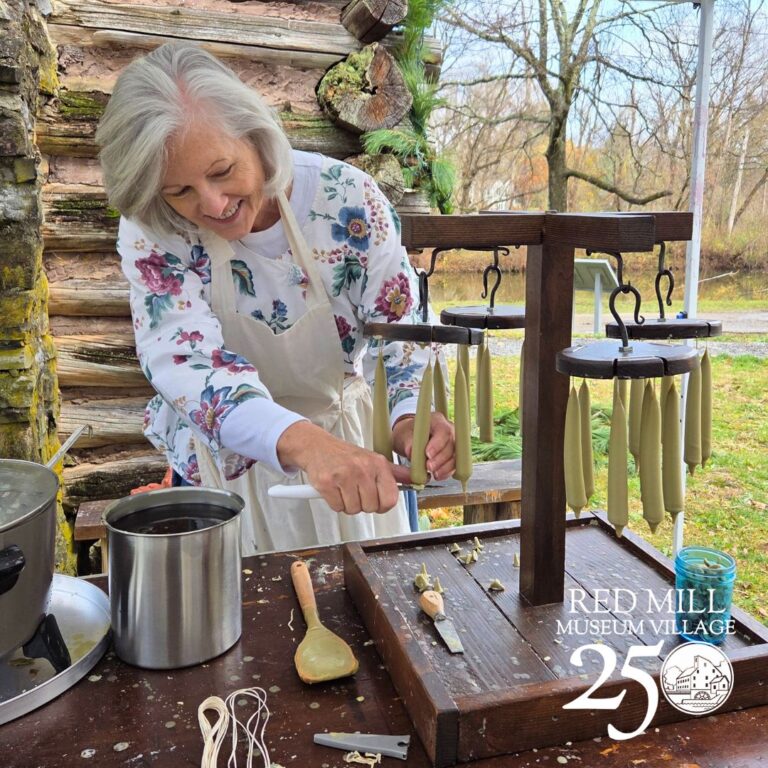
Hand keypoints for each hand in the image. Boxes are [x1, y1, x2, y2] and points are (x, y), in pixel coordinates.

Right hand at [276, 421, 410, 514]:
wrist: (318, 447)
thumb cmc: (347, 456)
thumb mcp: (373, 460)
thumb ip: (396, 473)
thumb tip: (419, 480)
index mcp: (378, 464)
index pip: (390, 499)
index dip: (382, 506)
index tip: (376, 502)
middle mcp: (363, 468)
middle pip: (371, 507)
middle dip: (362, 504)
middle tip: (355, 491)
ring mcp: (344, 475)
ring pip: (353, 509)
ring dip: (348, 504)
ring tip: (344, 489)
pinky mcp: (327, 482)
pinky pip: (337, 507)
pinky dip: (335, 502)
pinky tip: (334, 489)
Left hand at [391, 411, 455, 480]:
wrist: (410, 438)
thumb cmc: (408, 434)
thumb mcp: (404, 436)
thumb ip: (409, 443)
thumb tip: (411, 452)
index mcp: (437, 420)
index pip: (443, 430)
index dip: (438, 444)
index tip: (427, 454)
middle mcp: (449, 429)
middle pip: (451, 444)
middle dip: (441, 458)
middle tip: (429, 467)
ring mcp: (453, 442)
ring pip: (455, 455)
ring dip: (445, 467)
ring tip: (434, 474)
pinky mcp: (453, 454)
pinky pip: (454, 464)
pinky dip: (447, 471)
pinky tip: (438, 475)